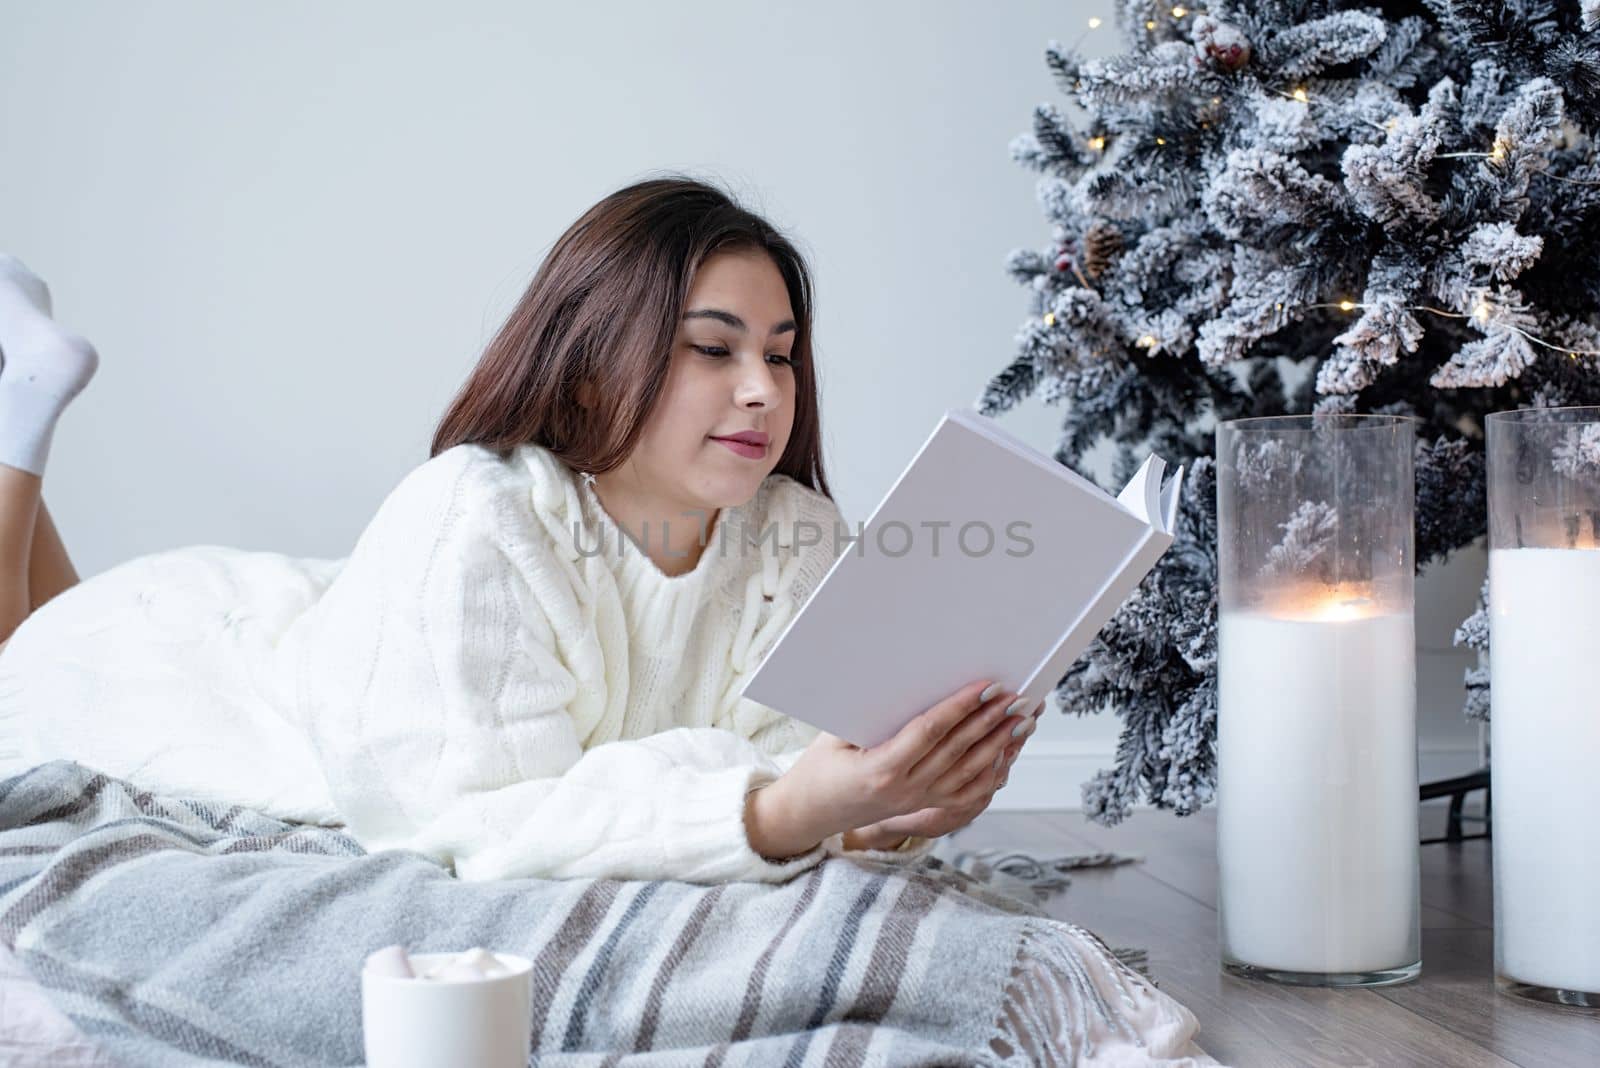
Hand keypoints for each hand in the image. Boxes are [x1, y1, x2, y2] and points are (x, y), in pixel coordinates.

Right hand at [749, 679, 1042, 856]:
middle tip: (1017, 696)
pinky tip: (1008, 754)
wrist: (811, 813)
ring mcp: (918, 802)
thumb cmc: (820, 767)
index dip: (961, 707)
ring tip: (1023, 720)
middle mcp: (905, 790)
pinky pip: (968, 794)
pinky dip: (992, 773)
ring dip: (1000, 744)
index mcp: (881, 769)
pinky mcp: (925, 807)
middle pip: (958, 750)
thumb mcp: (835, 736)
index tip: (985, 686)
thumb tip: (913, 680)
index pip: (930, 732)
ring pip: (970, 773)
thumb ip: (872, 715)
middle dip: (991, 721)